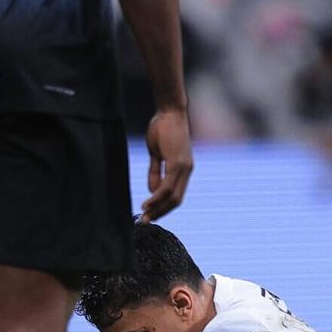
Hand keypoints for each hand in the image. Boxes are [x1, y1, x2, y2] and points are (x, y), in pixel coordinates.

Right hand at [141, 106, 192, 221]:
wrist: (169, 111)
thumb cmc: (162, 128)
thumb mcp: (157, 153)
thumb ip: (156, 171)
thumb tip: (153, 191)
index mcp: (183, 169)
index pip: (176, 194)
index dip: (164, 206)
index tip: (150, 213)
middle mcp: (186, 170)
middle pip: (176, 200)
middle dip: (161, 212)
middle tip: (146, 221)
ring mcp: (184, 168)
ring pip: (172, 197)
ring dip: (158, 208)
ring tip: (145, 216)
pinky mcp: (177, 163)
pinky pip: (167, 186)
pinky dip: (157, 198)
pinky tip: (147, 204)